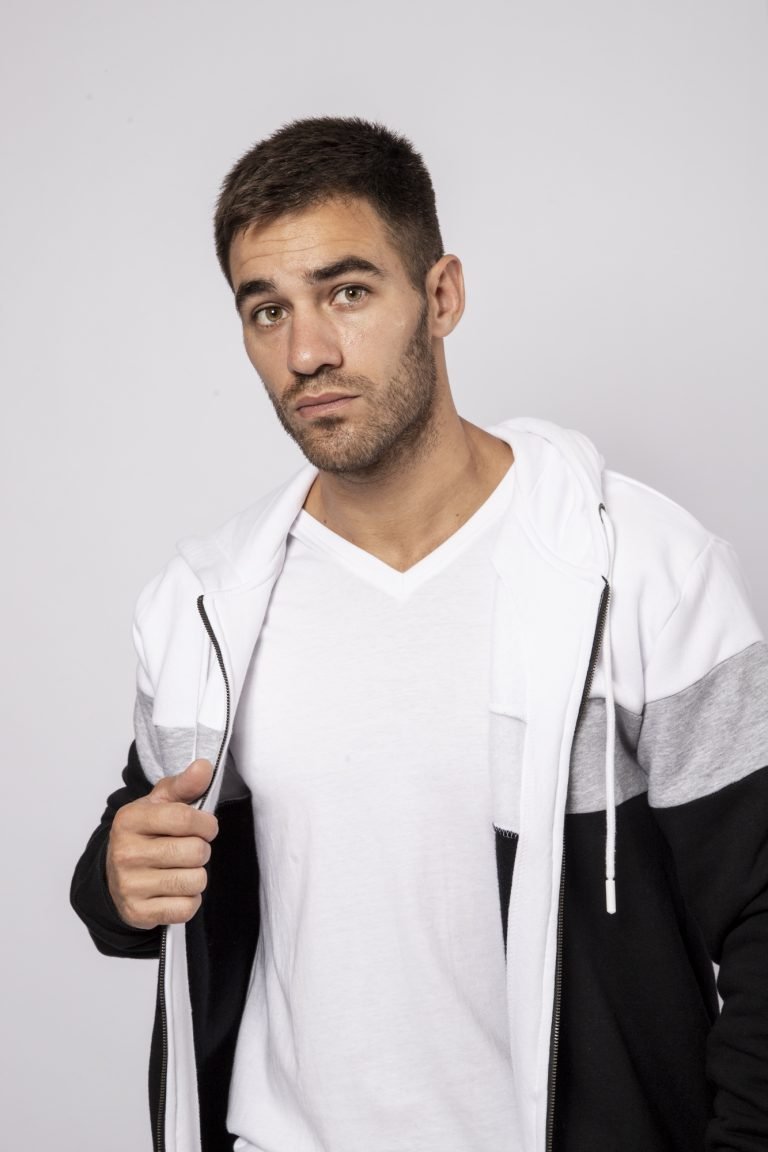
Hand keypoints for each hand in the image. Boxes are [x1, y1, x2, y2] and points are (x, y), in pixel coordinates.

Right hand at [106, 758, 218, 928]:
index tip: (206, 827)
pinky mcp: (138, 912)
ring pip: (196, 880)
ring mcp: (130, 885)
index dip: (207, 823)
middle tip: (188, 850)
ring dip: (197, 876)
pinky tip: (175, 891)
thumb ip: (184, 784)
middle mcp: (125, 853)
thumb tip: (204, 766)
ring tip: (181, 870)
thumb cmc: (145, 835)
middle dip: (201, 850)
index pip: (186, 818)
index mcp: (130, 820)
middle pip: (195, 851)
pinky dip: (189, 900)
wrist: (115, 877)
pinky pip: (187, 908)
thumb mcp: (160, 804)